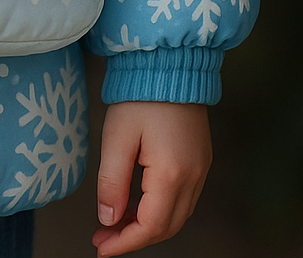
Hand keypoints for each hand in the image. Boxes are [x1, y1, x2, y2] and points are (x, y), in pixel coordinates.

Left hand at [93, 101, 211, 254]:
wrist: (170, 64)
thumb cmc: (140, 95)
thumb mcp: (117, 137)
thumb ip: (112, 182)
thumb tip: (108, 219)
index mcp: (172, 173)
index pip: (151, 226)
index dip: (125, 242)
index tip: (101, 248)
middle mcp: (193, 177)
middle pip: (167, 227)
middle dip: (134, 237)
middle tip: (103, 237)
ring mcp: (201, 169)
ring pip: (177, 215)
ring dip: (148, 226)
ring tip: (116, 223)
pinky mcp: (200, 160)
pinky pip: (183, 199)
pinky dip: (161, 210)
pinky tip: (138, 204)